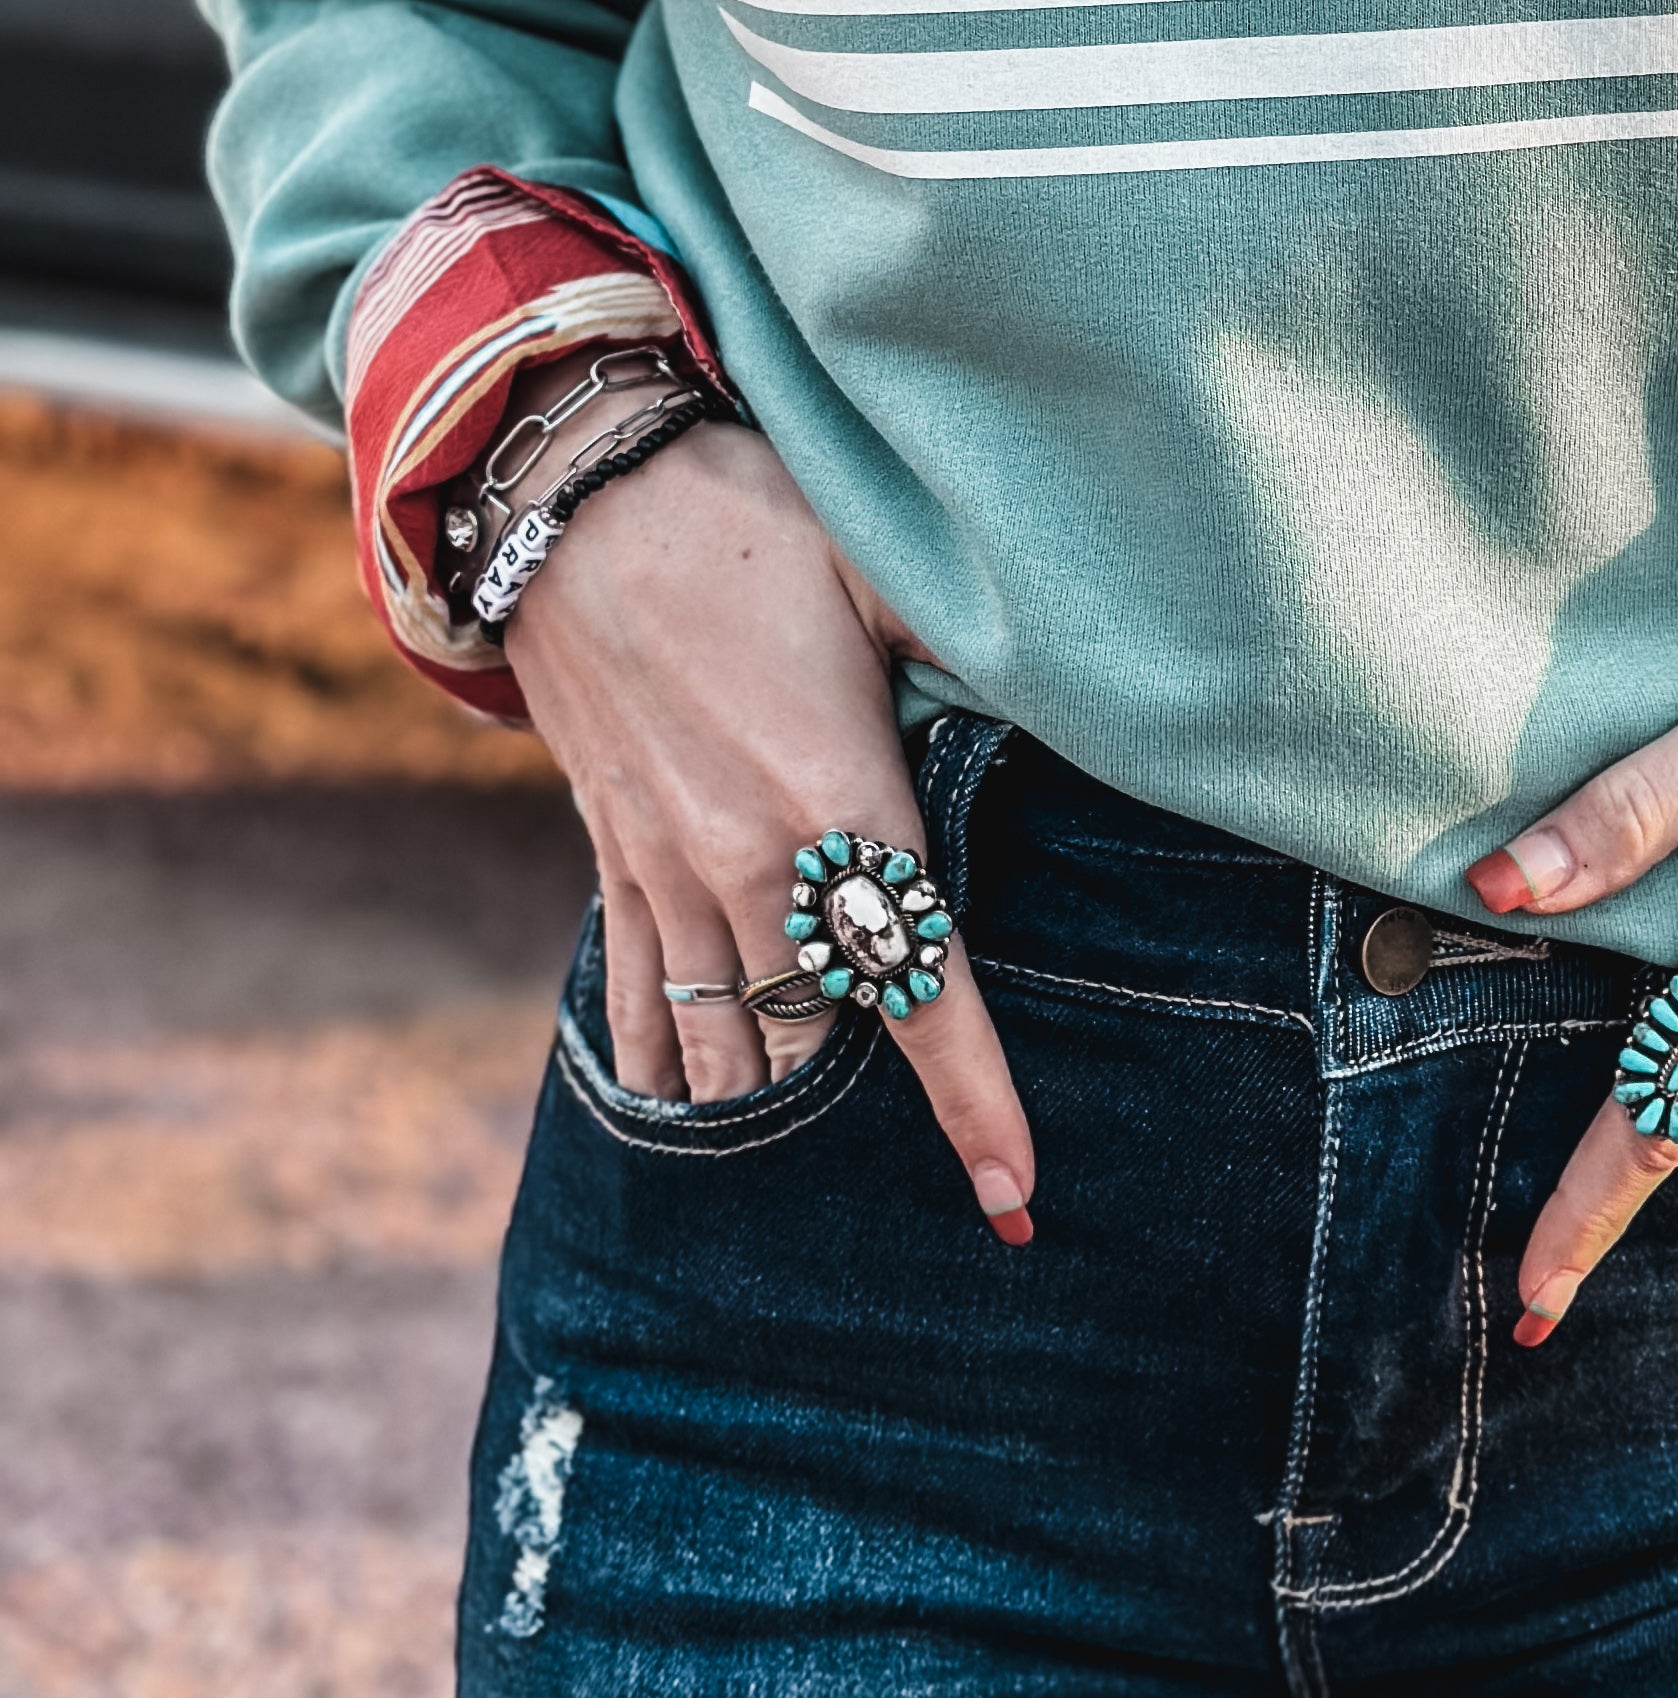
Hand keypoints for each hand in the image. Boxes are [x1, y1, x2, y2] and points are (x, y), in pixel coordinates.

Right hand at [504, 410, 1035, 1244]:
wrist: (574, 501)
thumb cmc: (752, 521)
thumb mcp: (886, 571)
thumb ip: (976, 648)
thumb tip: (1084, 671)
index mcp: (841, 804)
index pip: (922, 988)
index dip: (973, 1100)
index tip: (1012, 1197)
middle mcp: (751, 867)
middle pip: (822, 1036)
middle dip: (867, 1073)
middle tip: (914, 1087)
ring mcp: (670, 874)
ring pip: (726, 1048)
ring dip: (773, 1079)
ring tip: (818, 1082)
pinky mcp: (612, 857)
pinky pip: (633, 1007)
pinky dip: (666, 1062)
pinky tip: (695, 1091)